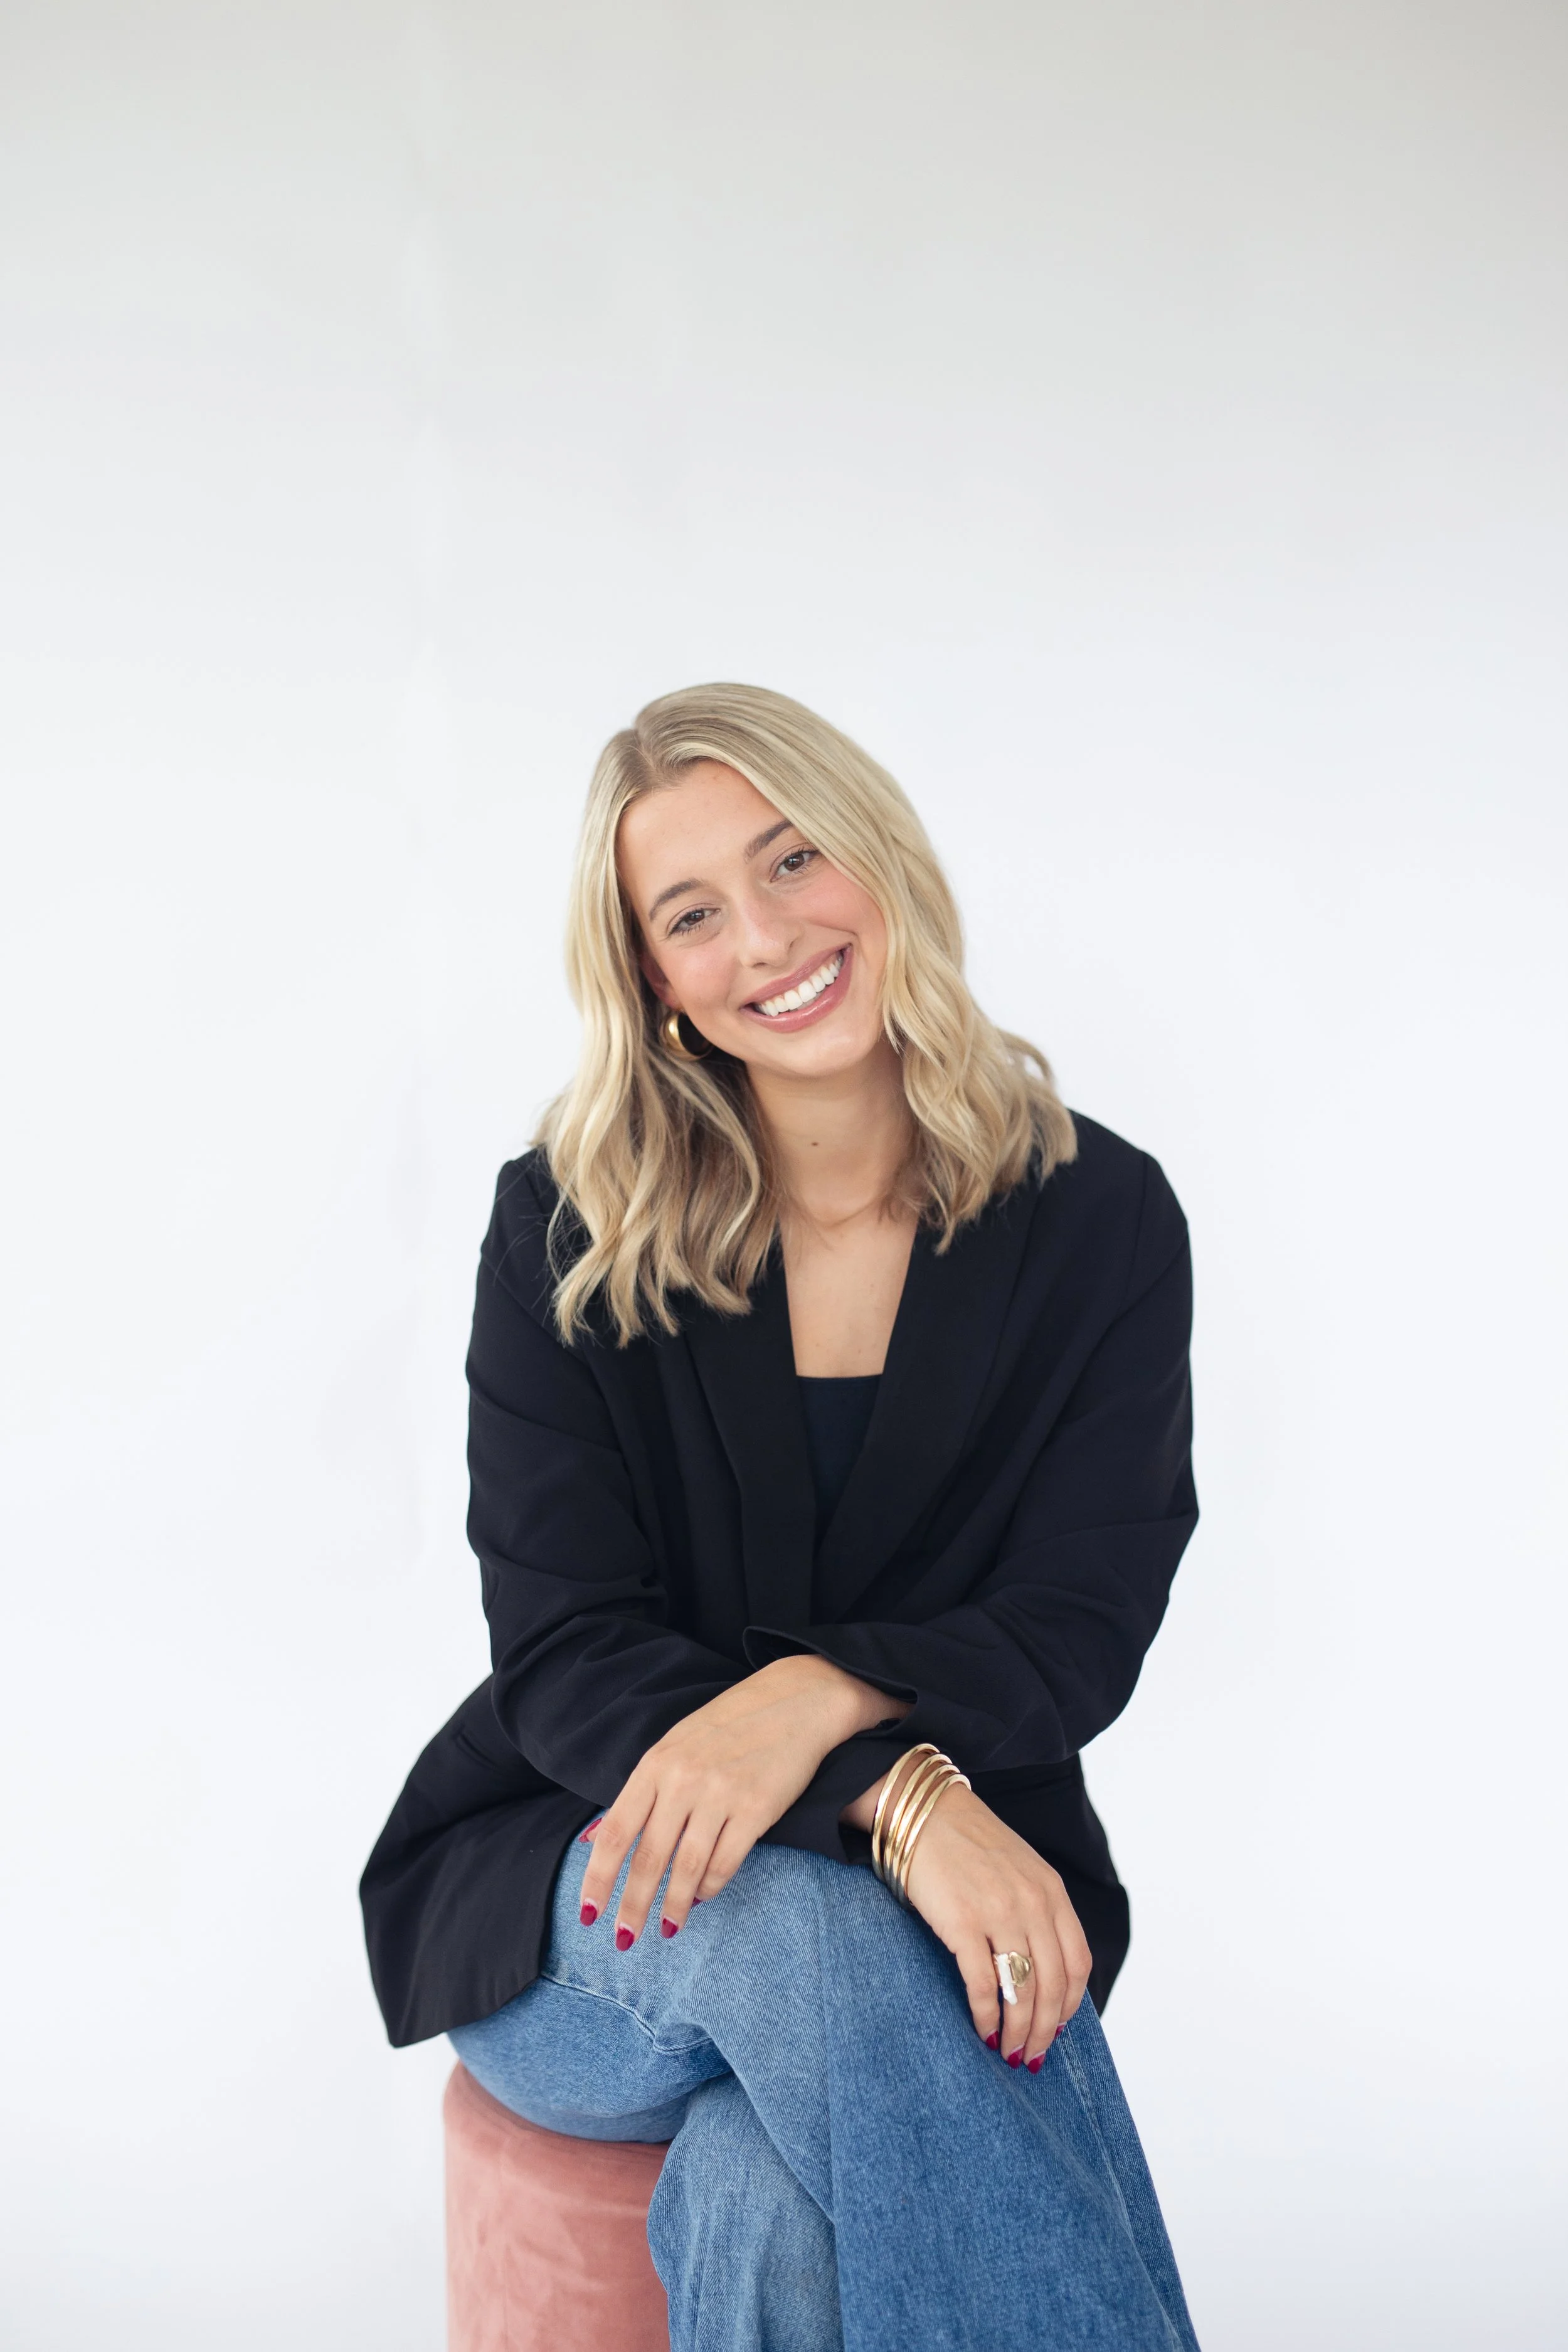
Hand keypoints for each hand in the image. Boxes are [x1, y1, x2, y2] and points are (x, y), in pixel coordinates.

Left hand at [579, 1655, 905, 1946]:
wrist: (795, 1701)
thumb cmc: (729, 1726)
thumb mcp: (675, 1746)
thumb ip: (641, 1792)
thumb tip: (595, 1839)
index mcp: (656, 1764)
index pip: (616, 1832)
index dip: (598, 1878)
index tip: (589, 1914)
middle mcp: (682, 1780)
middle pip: (647, 1859)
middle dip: (632, 1907)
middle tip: (623, 1941)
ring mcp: (720, 1794)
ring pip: (686, 1869)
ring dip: (674, 1906)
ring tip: (668, 1928)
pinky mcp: (756, 1810)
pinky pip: (724, 1863)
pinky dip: (710, 1887)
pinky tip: (703, 1896)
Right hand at [846, 1775, 1091, 2068]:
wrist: (923, 1809)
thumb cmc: (968, 1844)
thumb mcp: (1020, 1870)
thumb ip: (1038, 1912)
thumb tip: (1042, 1973)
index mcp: (1052, 1892)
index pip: (1077, 1964)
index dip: (1070, 2005)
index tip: (1055, 2030)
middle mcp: (1033, 1904)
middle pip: (1052, 1986)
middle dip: (1043, 2030)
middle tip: (1029, 2057)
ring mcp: (999, 1913)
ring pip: (1022, 1991)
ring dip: (1016, 2031)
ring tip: (1007, 2051)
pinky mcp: (962, 1922)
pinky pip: (983, 1984)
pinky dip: (986, 2015)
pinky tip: (981, 2029)